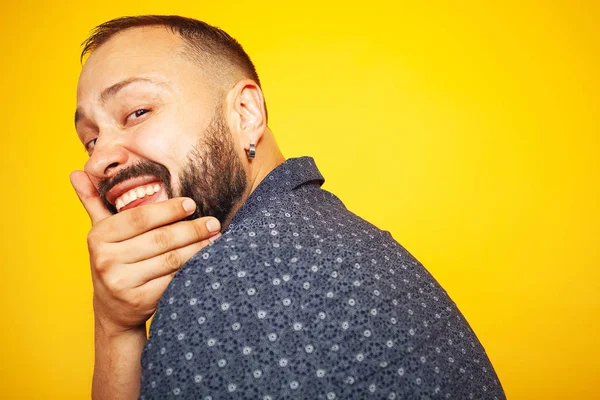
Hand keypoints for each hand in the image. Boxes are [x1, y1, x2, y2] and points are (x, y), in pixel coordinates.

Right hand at [70, 171, 220, 334]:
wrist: (113, 309)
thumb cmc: (113, 260)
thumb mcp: (102, 232)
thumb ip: (94, 202)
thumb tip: (76, 172)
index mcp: (98, 237)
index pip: (139, 218)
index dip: (167, 210)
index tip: (191, 203)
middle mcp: (106, 260)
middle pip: (160, 239)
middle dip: (191, 229)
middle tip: (213, 222)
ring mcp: (122, 283)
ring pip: (171, 259)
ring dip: (198, 247)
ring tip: (216, 237)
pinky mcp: (140, 301)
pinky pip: (174, 279)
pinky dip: (193, 268)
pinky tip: (207, 259)